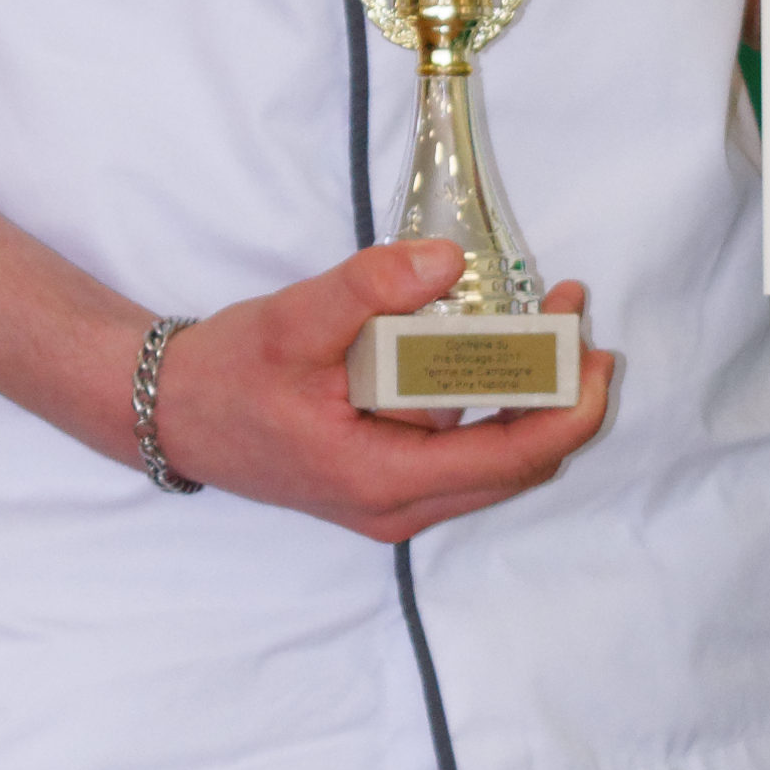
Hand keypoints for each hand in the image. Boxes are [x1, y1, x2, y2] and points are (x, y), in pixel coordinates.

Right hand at [144, 240, 615, 539]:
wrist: (173, 414)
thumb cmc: (227, 375)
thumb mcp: (292, 320)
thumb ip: (369, 289)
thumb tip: (446, 262)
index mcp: (382, 479)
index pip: (513, 457)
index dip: (570, 406)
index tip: (596, 349)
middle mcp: (399, 507)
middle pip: (518, 462)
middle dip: (560, 391)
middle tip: (572, 314)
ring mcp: (395, 503)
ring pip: (497, 459)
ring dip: (529, 395)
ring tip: (545, 320)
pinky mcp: (390, 484)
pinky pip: (465, 451)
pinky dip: (492, 403)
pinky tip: (490, 348)